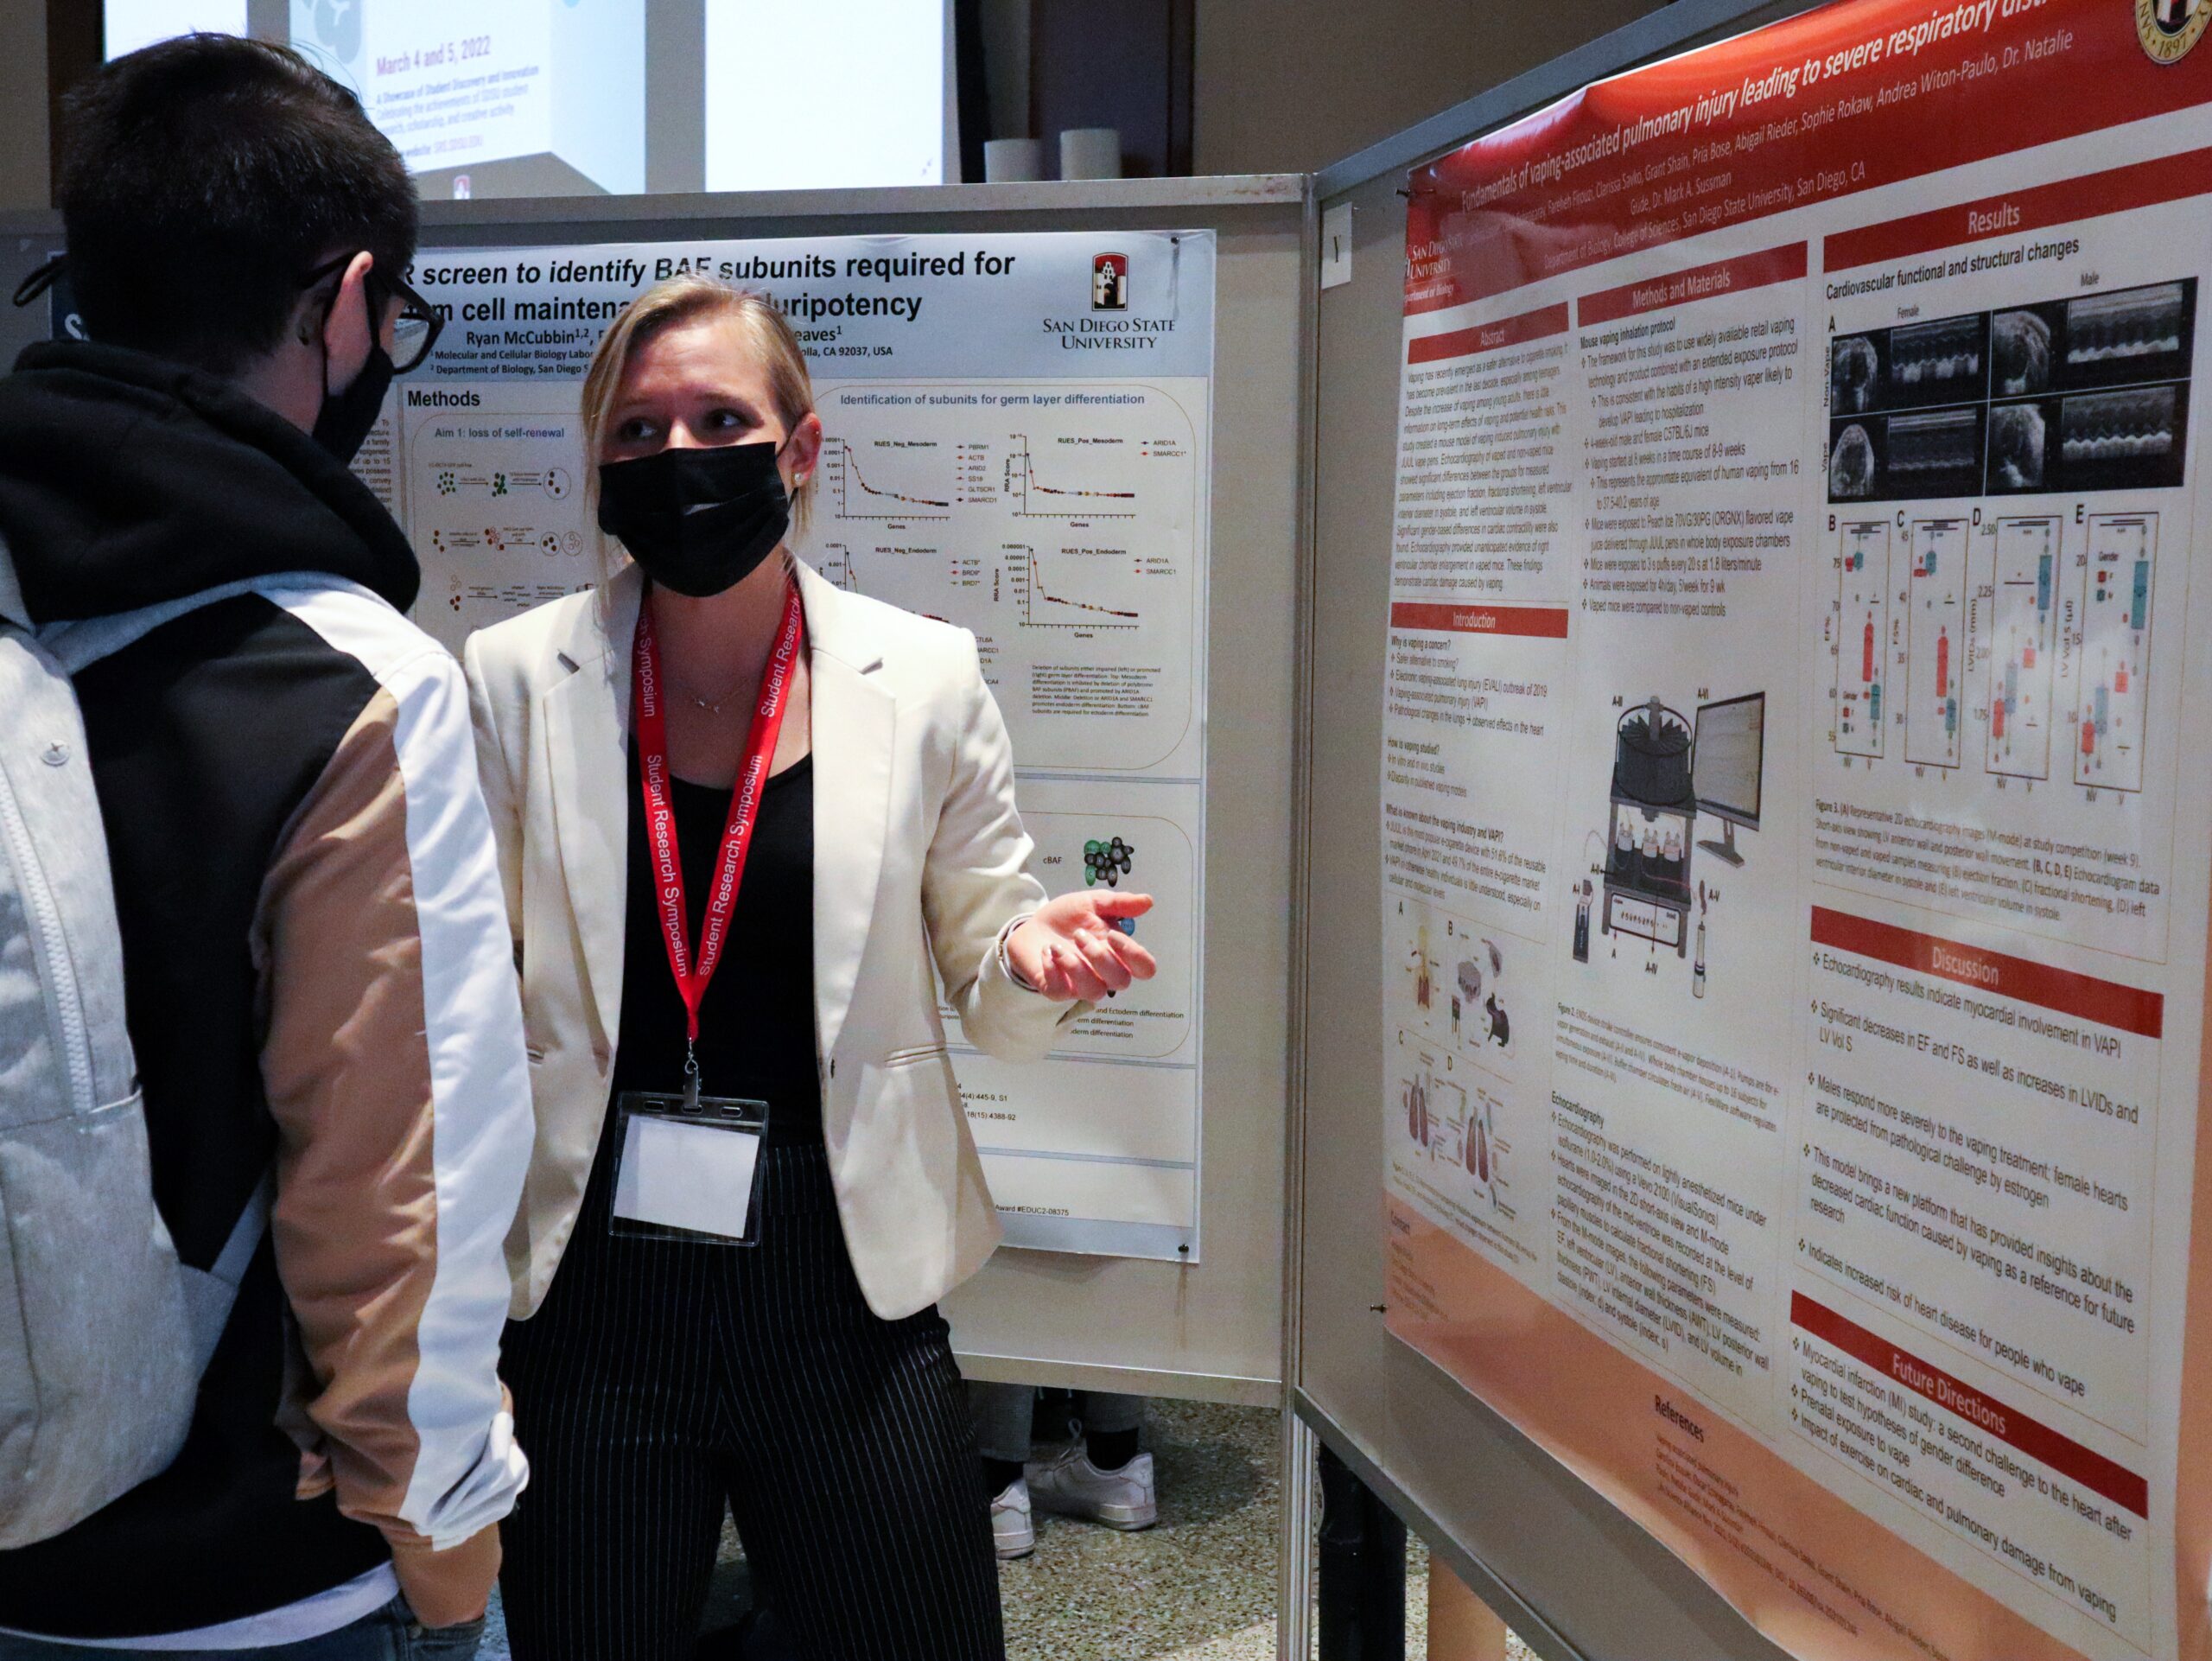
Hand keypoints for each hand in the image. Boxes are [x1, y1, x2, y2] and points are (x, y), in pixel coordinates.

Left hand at [1007, 891, 1157, 1001]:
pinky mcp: (1056, 990)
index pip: (1145, 968)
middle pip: (1122, 982)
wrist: (1032, 924)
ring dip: (1076, 966)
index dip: (1135, 956)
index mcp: (1117, 954)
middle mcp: (1103, 974)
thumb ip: (1119, 903)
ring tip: (1058, 945)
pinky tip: (1046, 952)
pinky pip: (1060, 992)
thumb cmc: (1067, 918)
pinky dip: (1053, 970)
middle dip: (1100, 957)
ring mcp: (1080, 986)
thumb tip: (1148, 901)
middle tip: (1078, 934)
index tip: (1112, 936)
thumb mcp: (1092, 903)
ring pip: (1094, 992)